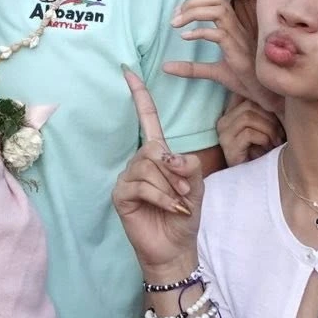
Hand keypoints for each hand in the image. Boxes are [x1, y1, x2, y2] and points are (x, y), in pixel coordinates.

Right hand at [110, 67, 203, 277]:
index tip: (128, 70)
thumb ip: (188, 166)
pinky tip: (170, 209)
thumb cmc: (185, 215)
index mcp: (158, 154)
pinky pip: (142, 186)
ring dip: (170, 188)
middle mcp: (139, 162)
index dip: (139, 95)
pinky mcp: (121, 194)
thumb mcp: (197, 186)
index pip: (146, 119)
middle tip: (185, 192)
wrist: (176, 247)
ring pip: (149, 169)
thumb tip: (169, 157)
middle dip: (174, 172)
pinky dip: (161, 198)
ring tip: (178, 204)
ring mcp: (128, 177)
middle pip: (154, 149)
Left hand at [165, 0, 277, 110]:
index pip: (217, 0)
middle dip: (193, 2)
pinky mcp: (238, 51)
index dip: (195, 1)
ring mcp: (238, 38)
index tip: (177, 14)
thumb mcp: (213, 71)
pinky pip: (220, 34)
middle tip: (174, 17)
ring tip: (176, 24)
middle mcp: (237, 28)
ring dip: (194, 12)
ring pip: (219, 11)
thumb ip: (191, 68)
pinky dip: (201, 32)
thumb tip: (164, 67)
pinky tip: (186, 38)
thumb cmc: (244, 79)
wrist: (265, 94)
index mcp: (233, 28)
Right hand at [218, 92, 281, 164]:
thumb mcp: (269, 123)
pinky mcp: (228, 147)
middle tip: (280, 132)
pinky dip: (263, 138)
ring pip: (248, 117)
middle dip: (271, 118)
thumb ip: (268, 107)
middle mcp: (224, 120)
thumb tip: (279, 92)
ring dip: (269, 129)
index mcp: (232, 111)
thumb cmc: (268, 148)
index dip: (266, 100)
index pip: (246, 92)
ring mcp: (223, 133)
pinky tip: (268, 146)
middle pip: (250, 104)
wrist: (260, 177)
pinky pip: (248, 133)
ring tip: (275, 140)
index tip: (280, 111)